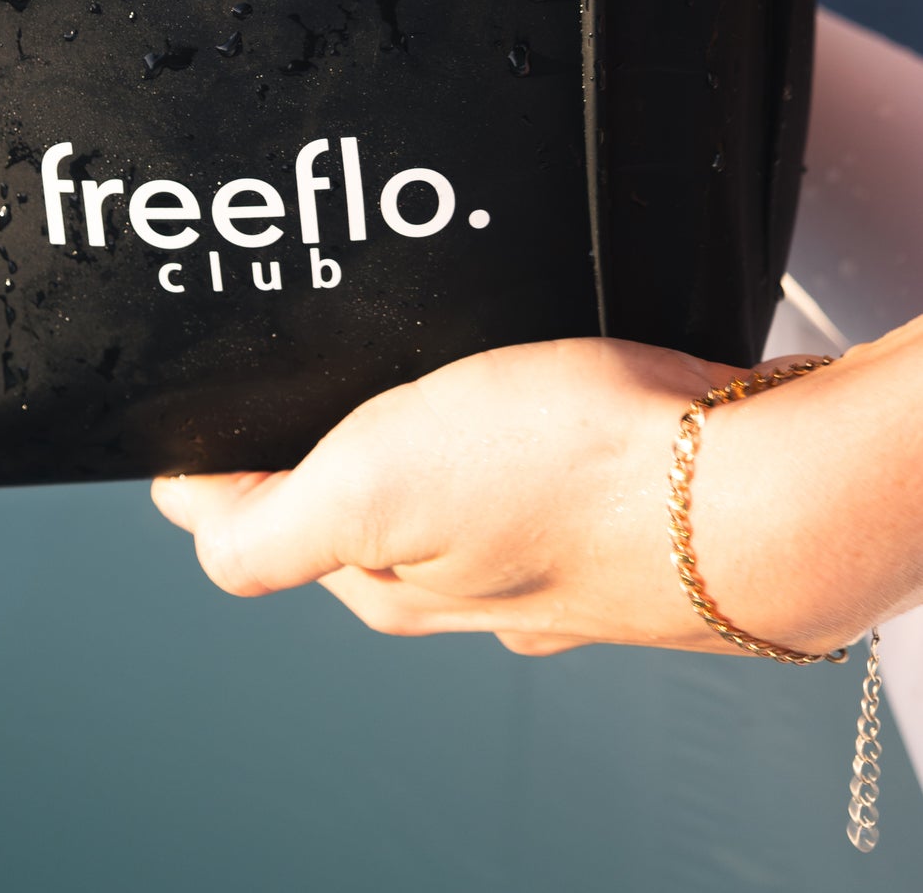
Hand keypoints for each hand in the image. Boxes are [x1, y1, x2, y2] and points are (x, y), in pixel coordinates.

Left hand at [151, 335, 887, 655]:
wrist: (749, 479)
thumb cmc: (572, 476)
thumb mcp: (370, 489)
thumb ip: (264, 524)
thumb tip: (180, 510)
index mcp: (381, 582)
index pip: (259, 519)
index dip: (230, 449)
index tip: (239, 382)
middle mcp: (451, 578)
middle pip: (347, 488)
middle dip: (332, 421)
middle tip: (349, 347)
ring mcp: (530, 544)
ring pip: (439, 465)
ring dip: (426, 409)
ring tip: (444, 353)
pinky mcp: (598, 500)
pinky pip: (521, 448)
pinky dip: (506, 410)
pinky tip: (525, 377)